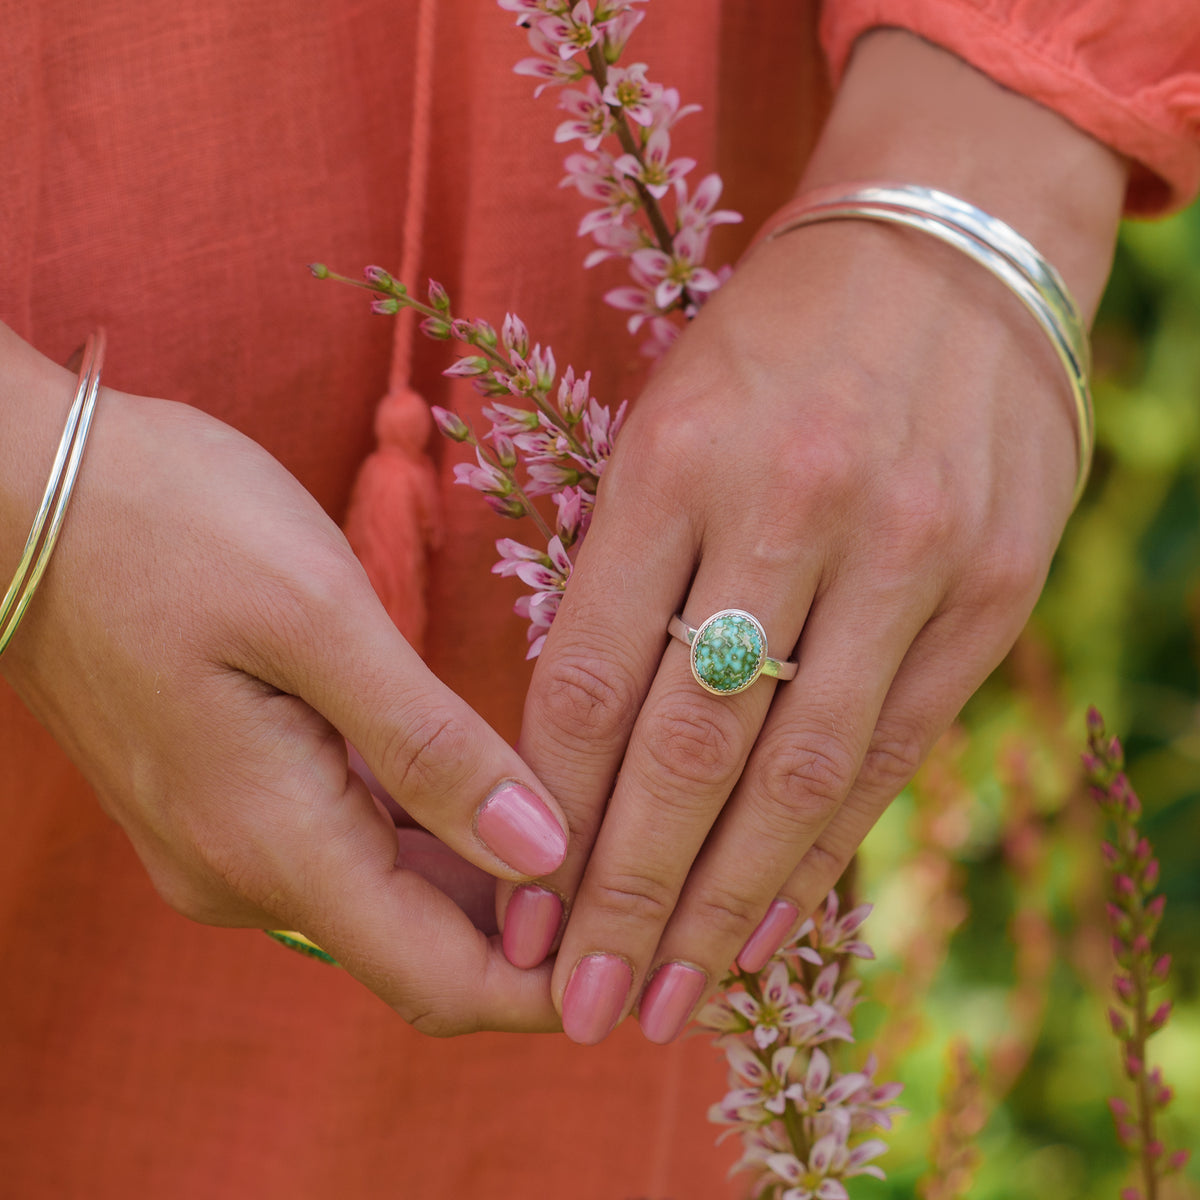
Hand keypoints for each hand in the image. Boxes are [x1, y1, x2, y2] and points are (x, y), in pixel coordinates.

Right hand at [0, 325, 568, 1035]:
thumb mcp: (319, 619)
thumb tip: (541, 856)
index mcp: (273, 841)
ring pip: (390, 896)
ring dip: (489, 881)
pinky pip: (350, 845)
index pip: (438, 978)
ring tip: (594, 829)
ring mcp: (229, 835)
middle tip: (643, 868)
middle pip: (422, 945)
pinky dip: (433, 837)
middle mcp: (244, 869)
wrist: (23, 485)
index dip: (547, 984)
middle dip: (534, 929)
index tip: (638, 945)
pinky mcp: (228, 792)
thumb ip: (431, 749)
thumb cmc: (167, 523)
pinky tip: (492, 792)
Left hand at [509, 31, 1127, 1042]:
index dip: (542, 811)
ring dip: (724, 901)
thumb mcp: (663, 424)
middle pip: (689, 745)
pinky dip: (824, 847)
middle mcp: (793, 510)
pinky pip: (892, 748)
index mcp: (678, 459)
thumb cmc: (768, 350)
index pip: (589, 675)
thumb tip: (580, 750)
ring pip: (797, 770)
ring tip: (667, 996)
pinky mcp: (992, 591)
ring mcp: (907, 554)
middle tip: (577, 1003)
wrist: (947, 257)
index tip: (512, 912)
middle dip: (624, 892)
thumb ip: (624, 575)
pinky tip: (769, 922)